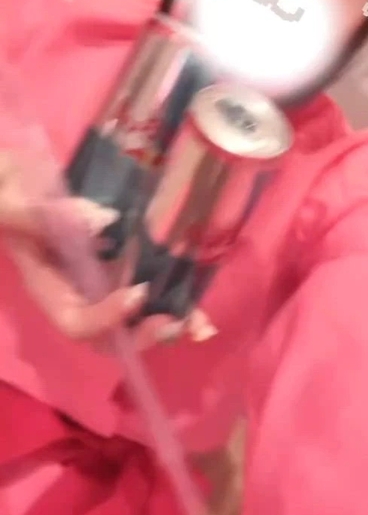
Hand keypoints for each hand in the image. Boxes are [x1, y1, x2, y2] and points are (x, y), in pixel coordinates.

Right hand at [0, 151, 216, 348]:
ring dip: (166, 321)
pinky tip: (196, 297)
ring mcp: (97, 276)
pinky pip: (144, 279)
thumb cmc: (5, 190)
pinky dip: (170, 291)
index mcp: (47, 285)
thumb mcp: (8, 200)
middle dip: (142, 335)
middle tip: (176, 323)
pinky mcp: (116, 257)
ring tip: (201, 324)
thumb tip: (97, 222)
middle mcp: (75, 289)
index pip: (75, 321)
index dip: (106, 318)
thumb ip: (36, 214)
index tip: (137, 294)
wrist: (14, 178)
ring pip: (132, 314)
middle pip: (107, 335)